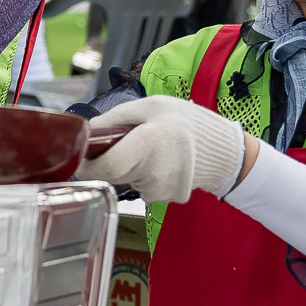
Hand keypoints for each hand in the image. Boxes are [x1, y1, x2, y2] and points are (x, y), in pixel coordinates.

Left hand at [82, 95, 250, 204]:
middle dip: (109, 158)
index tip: (79, 156)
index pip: (105, 166)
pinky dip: (144, 175)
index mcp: (148, 144)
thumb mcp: (151, 105)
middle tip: (123, 141)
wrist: (225, 151)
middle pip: (111, 173)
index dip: (86, 163)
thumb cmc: (188, 122)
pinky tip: (161, 162)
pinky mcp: (167, 200)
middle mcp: (153, 173)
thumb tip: (87, 130)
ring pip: (126, 180)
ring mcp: (161, 191)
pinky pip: (142, 186)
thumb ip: (115, 117)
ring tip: (151, 149)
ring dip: (129, 166)